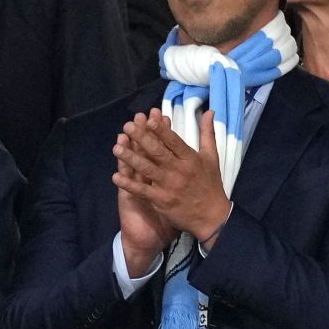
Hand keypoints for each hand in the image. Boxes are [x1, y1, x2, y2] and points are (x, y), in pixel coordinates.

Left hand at [112, 107, 231, 248]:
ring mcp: (168, 186)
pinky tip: (116, 176)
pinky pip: (142, 191)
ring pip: (147, 169)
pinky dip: (129, 184)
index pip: (174, 141)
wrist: (212, 217)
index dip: (161, 130)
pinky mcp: (161, 200)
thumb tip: (209, 111)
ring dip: (130, 158)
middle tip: (128, 126)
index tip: (149, 120)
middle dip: (142, 138)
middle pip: (158, 152)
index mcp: (190, 159)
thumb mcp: (212, 157)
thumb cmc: (211, 184)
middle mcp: (178, 171)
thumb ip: (207, 133)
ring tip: (116, 148)